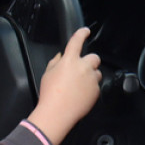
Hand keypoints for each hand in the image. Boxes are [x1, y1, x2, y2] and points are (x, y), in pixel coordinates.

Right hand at [27, 27, 101, 144]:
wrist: (57, 113)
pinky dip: (91, 88)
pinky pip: (96, 86)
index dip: (82, 33)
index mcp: (69, 60)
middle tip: (81, 69)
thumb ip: (56, 61)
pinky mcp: (96, 91)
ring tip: (79, 85)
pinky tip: (80, 94)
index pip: (77, 41)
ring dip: (91, 75)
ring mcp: (91, 79)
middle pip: (94, 57)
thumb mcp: (48, 73)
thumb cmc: (49, 93)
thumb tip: (62, 57)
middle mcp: (83, 67)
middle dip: (89, 61)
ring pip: (96, 72)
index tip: (85, 31)